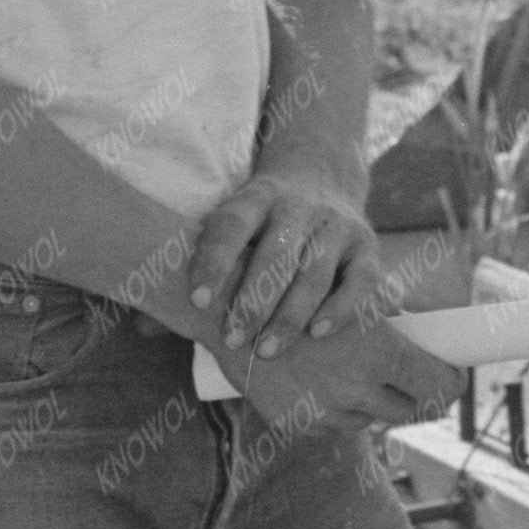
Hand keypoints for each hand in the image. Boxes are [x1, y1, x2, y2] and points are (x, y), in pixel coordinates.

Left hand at [187, 163, 379, 360]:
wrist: (324, 177)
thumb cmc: (266, 221)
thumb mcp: (239, 221)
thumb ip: (209, 259)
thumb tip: (161, 317)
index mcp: (259, 196)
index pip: (232, 225)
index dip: (214, 262)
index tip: (198, 301)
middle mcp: (300, 205)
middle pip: (276, 254)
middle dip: (253, 302)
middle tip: (233, 340)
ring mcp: (338, 224)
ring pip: (314, 273)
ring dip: (289, 316)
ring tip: (267, 350)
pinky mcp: (368, 245)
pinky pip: (360, 281)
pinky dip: (340, 309)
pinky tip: (318, 333)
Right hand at [220, 297, 443, 436]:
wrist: (230, 305)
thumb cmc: (297, 285)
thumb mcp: (355, 292)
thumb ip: (395, 316)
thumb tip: (431, 326)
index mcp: (381, 352)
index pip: (439, 385)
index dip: (453, 383)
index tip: (456, 376)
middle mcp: (357, 387)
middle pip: (410, 409)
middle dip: (418, 396)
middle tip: (419, 381)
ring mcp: (326, 410)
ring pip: (372, 420)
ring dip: (376, 403)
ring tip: (367, 377)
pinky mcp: (298, 424)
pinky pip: (334, 424)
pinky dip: (339, 409)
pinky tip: (329, 385)